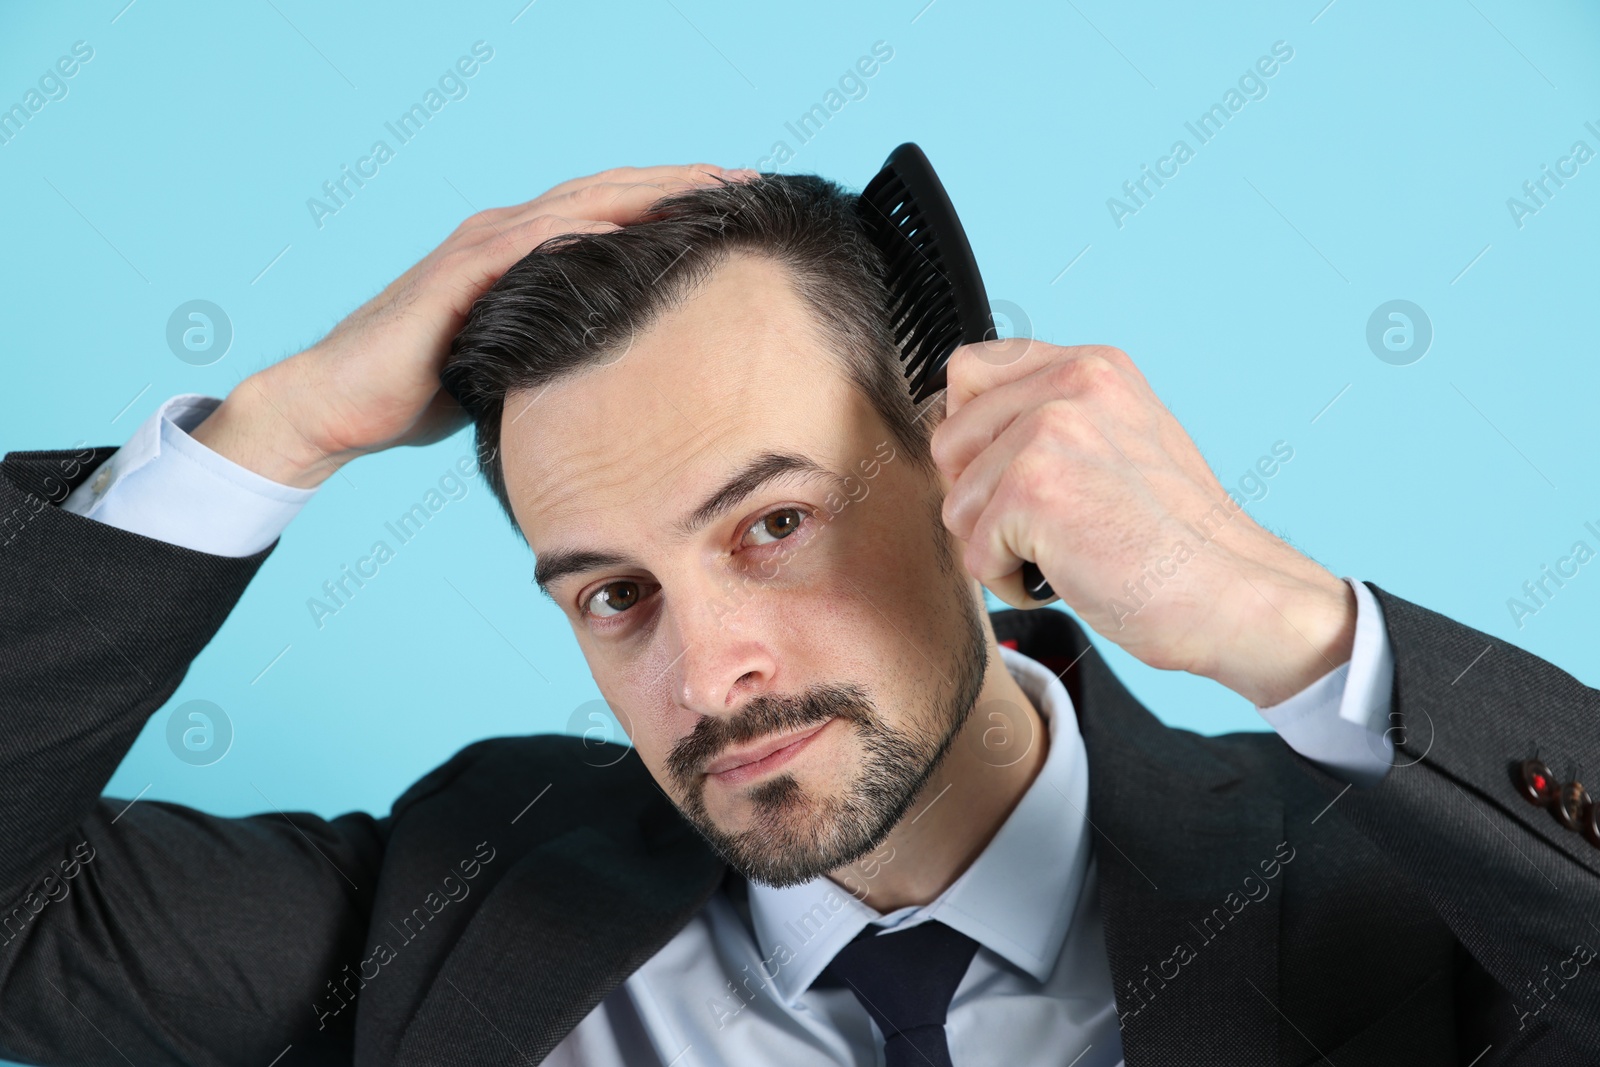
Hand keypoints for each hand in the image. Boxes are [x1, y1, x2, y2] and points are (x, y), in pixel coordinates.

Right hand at [192, 163, 756, 487]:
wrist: (341, 405)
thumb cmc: (424, 390)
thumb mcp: (515, 366)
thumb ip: (562, 353)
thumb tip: (627, 379)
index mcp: (523, 253)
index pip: (610, 214)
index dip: (673, 205)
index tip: (735, 204)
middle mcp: (505, 236)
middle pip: (607, 194)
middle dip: (678, 185)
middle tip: (746, 181)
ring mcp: (479, 249)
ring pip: (576, 206)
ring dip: (644, 195)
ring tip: (706, 191)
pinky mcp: (456, 277)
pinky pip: (526, 245)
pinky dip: (578, 231)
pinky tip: (627, 229)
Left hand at [931, 339, 1355, 706]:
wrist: (1234, 594)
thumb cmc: (1177, 540)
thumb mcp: (1123, 441)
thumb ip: (1051, 417)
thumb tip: (960, 432)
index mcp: (1092, 366)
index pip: (970, 371)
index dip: (974, 437)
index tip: (1018, 477)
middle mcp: (1071, 384)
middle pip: (948, 441)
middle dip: (981, 499)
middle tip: (1053, 524)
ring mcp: (1050, 433)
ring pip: (956, 504)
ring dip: (999, 546)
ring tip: (1070, 552)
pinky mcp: (1033, 490)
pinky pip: (973, 554)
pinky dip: (1012, 582)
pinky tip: (1071, 576)